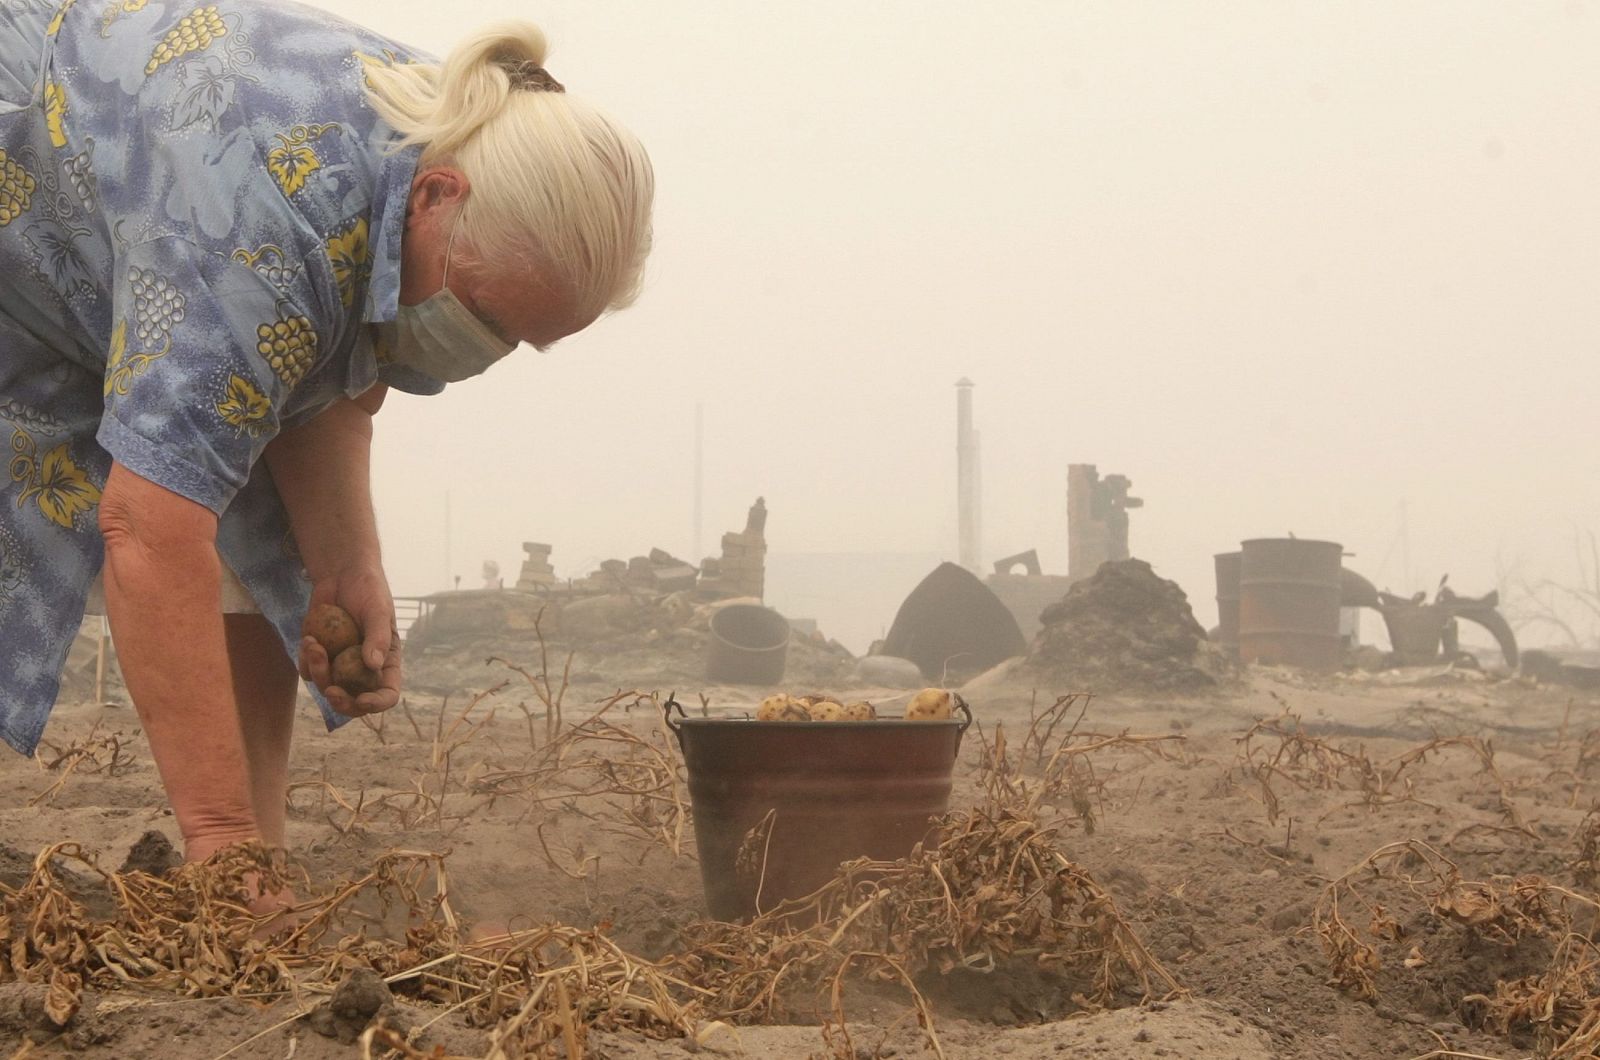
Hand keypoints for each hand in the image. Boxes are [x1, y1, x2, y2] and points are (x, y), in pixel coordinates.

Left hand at [299, 565, 401, 716]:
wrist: (342, 574)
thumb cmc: (369, 590)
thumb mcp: (378, 610)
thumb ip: (377, 636)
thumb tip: (373, 665)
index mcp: (385, 662)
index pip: (387, 693)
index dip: (377, 703)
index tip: (362, 700)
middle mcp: (362, 669)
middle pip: (354, 701)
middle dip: (342, 702)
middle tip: (331, 692)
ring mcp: (339, 664)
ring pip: (327, 686)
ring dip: (318, 670)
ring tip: (312, 643)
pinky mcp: (319, 655)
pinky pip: (308, 671)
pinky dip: (305, 659)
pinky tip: (308, 637)